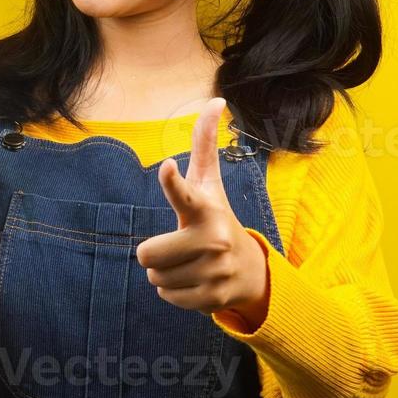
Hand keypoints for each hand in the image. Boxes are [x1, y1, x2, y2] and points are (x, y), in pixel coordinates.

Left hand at [136, 97, 269, 327]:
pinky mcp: (213, 298)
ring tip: (187, 264)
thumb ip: (205, 144)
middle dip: (153, 254)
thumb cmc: (217, 217)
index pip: (184, 192)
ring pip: (154, 279)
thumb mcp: (210, 183)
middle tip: (173, 248)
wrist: (249, 270)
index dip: (173, 180)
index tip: (167, 165)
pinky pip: (166, 297)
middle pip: (148, 255)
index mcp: (206, 209)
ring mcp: (215, 271)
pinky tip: (192, 281)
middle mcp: (213, 239)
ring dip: (163, 273)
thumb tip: (216, 99)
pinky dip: (172, 291)